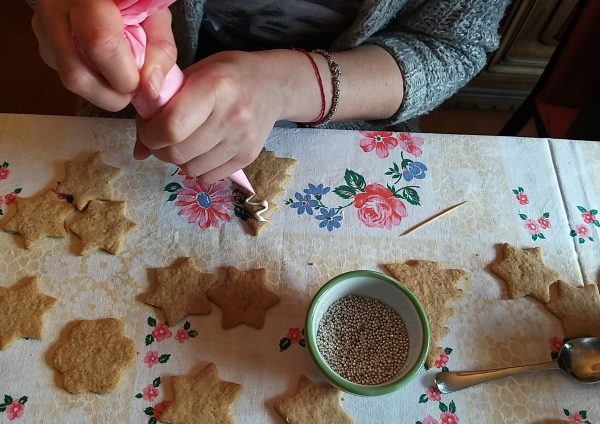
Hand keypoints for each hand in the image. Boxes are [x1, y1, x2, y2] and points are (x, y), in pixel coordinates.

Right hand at [32, 0, 176, 110]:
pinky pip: (67, 76)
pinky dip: (93, 82)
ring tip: (120, 77)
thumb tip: (151, 89)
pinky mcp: (44, 46)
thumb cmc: (130, 1)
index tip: (143, 82)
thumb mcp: (154, 16)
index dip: (125, 76)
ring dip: (102, 93)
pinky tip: (104, 67)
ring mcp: (45, 30)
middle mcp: (57, 11)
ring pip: (69, 81)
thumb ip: (160, 50)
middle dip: (112, 95)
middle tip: (131, 87)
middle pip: (76, 74)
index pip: (101, 45)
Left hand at [135, 50, 303, 182]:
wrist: (274, 85)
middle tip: (159, 138)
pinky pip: (209, 177)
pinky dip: (196, 169)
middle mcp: (232, 115)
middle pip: (179, 152)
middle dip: (159, 149)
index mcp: (215, 86)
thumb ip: (164, 105)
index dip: (149, 134)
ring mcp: (242, 139)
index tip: (146, 129)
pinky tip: (199, 152)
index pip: (172, 126)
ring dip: (178, 161)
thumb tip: (139, 149)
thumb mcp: (194, 74)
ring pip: (191, 169)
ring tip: (181, 143)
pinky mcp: (249, 156)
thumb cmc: (228, 74)